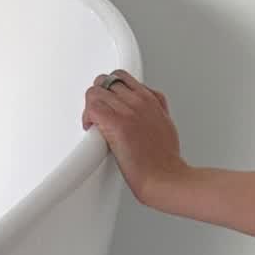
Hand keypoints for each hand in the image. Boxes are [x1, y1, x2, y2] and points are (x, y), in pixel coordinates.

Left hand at [82, 69, 190, 206]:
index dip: (110, 89)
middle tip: (98, 113)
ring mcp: (127, 111)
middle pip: (107, 81)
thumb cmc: (165, 160)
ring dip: (91, 107)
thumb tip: (144, 113)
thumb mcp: (166, 125)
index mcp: (151, 100)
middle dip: (99, 96)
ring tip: (95, 123)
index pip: (123, 78)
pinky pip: (92, 107)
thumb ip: (154, 112)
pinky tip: (92, 129)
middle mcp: (139, 101)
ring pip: (96, 92)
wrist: (164, 176)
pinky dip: (87, 117)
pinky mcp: (115, 123)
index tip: (108, 103)